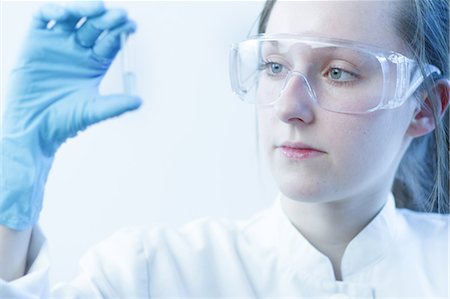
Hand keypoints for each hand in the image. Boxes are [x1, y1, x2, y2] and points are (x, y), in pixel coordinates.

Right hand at [0, 2, 141, 229]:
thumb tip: (139, 103)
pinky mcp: (34, 46)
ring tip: (93, 10)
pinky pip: (44, 22)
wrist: (28, 132)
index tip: (129, 27)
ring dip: (84, 11)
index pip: (110, 44)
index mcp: (94, 69)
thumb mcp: (89, 113)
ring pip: (73, 20)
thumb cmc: (59, 126)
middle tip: (116, 17)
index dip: (119, 33)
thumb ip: (113, 107)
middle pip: (96, 29)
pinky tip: (63, 12)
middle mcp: (78, 56)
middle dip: (106, 20)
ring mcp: (56, 50)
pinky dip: (54, 13)